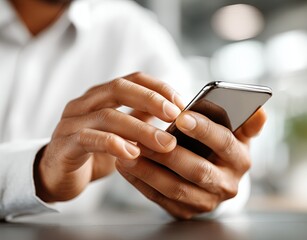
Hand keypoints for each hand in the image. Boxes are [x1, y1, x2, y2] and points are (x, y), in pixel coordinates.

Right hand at [34, 72, 183, 201]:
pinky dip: (113, 144)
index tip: (181, 102)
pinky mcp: (63, 145)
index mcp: (100, 96)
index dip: (158, 87)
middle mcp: (85, 103)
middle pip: (119, 89)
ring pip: (107, 116)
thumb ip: (141, 119)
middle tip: (175, 115)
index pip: (132, 79)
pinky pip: (87, 139)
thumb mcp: (123, 133)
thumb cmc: (95, 151)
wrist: (58, 174)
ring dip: (140, 129)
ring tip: (164, 143)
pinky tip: (132, 153)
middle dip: (150, 99)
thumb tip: (174, 113)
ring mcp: (71, 122)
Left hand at [116, 108, 265, 218]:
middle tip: (143, 138)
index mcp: (239, 159)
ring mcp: (205, 201)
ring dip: (149, 170)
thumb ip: (246, 121)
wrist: (214, 178)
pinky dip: (141, 183)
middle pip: (197, 169)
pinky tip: (127, 167)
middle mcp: (226, 184)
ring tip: (127, 152)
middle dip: (168, 154)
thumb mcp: (237, 133)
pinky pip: (161, 198)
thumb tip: (259, 110)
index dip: (203, 130)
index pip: (223, 142)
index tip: (180, 117)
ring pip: (175, 188)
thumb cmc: (220, 148)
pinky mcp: (185, 211)